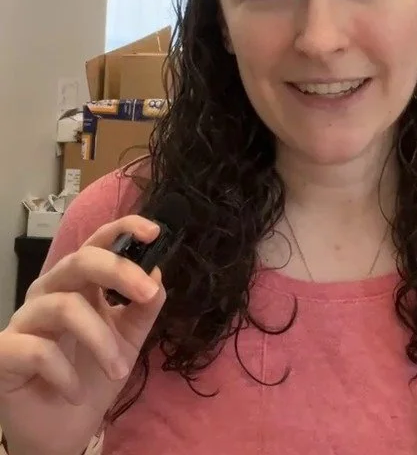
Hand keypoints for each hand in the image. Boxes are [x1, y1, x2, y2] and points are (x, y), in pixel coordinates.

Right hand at [0, 215, 165, 454]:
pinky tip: (76, 393)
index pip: (98, 244)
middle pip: (79, 261)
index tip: (153, 232)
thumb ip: (143, 307)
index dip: (123, 229)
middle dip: (119, 272)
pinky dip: (67, 374)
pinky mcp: (6, 351)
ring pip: (65, 307)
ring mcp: (25, 320)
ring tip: (119, 371)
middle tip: (148, 295)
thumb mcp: (127, 341)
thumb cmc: (91, 377)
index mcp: (78, 284)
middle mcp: (50, 292)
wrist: (61, 432)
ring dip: (101, 340)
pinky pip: (39, 351)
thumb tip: (157, 274)